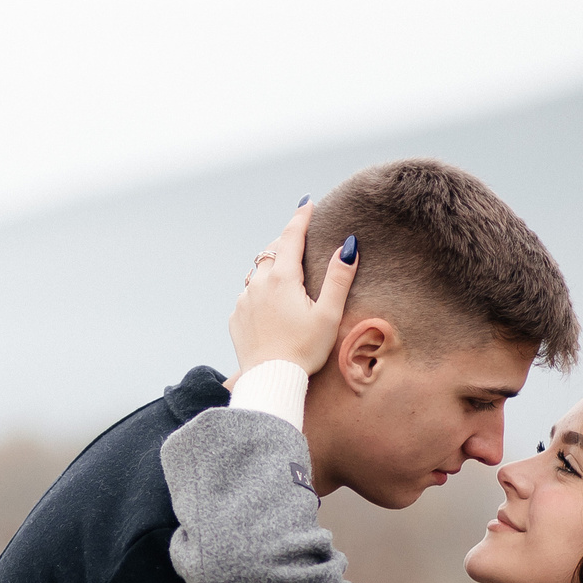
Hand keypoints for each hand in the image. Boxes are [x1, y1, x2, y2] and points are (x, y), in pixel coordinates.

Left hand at [231, 202, 357, 376]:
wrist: (270, 380)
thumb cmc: (305, 350)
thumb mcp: (329, 314)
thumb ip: (339, 278)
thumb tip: (347, 246)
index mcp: (282, 279)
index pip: (291, 237)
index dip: (300, 218)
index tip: (306, 203)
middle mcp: (258, 284)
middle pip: (271, 251)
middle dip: (285, 242)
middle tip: (298, 238)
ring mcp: (243, 301)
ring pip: (257, 273)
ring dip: (270, 267)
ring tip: (284, 270)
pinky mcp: (235, 318)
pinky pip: (247, 295)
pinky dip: (259, 291)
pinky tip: (269, 302)